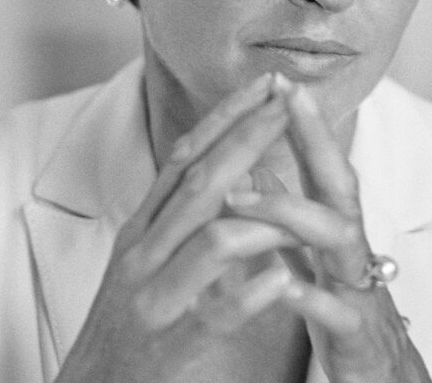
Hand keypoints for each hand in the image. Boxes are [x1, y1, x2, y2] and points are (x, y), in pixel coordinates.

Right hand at [55, 74, 302, 382]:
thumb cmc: (126, 325)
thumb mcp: (144, 260)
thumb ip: (180, 218)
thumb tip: (229, 173)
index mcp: (142, 228)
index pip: (185, 158)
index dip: (224, 118)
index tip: (261, 86)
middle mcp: (143, 252)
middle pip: (201, 182)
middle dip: (247, 138)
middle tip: (285, 103)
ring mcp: (152, 297)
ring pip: (211, 241)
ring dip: (264, 219)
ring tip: (306, 208)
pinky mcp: (166, 345)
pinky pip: (213, 313)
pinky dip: (250, 294)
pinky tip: (282, 282)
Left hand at [225, 77, 431, 382]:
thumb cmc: (349, 320)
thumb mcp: (319, 263)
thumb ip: (292, 219)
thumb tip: (259, 170)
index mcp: (338, 237)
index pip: (323, 169)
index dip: (304, 126)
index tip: (277, 81)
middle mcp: (355, 255)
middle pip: (341, 187)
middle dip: (318, 140)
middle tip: (289, 97)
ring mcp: (362, 293)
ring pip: (340, 241)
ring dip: (291, 212)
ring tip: (240, 197)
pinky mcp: (360, 341)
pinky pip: (340, 314)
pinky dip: (313, 296)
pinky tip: (282, 283)